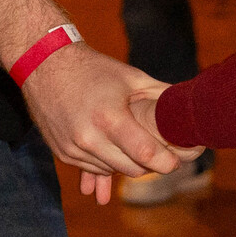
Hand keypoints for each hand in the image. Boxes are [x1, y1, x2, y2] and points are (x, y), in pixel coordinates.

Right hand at [23, 43, 179, 201]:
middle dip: (151, 166)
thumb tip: (191, 108)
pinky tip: (115, 155)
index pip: (145, 154)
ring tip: (137, 149)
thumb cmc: (93, 69)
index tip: (178, 161)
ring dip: (128, 165)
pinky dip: (107, 164)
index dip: (167, 162)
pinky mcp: (62, 153)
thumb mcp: (131, 77)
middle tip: (162, 155)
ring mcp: (73, 148)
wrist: (44, 65)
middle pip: (132, 169)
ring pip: (112, 171)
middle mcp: (88, 138)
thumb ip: (161, 96)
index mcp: (109, 117)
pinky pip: (92, 169)